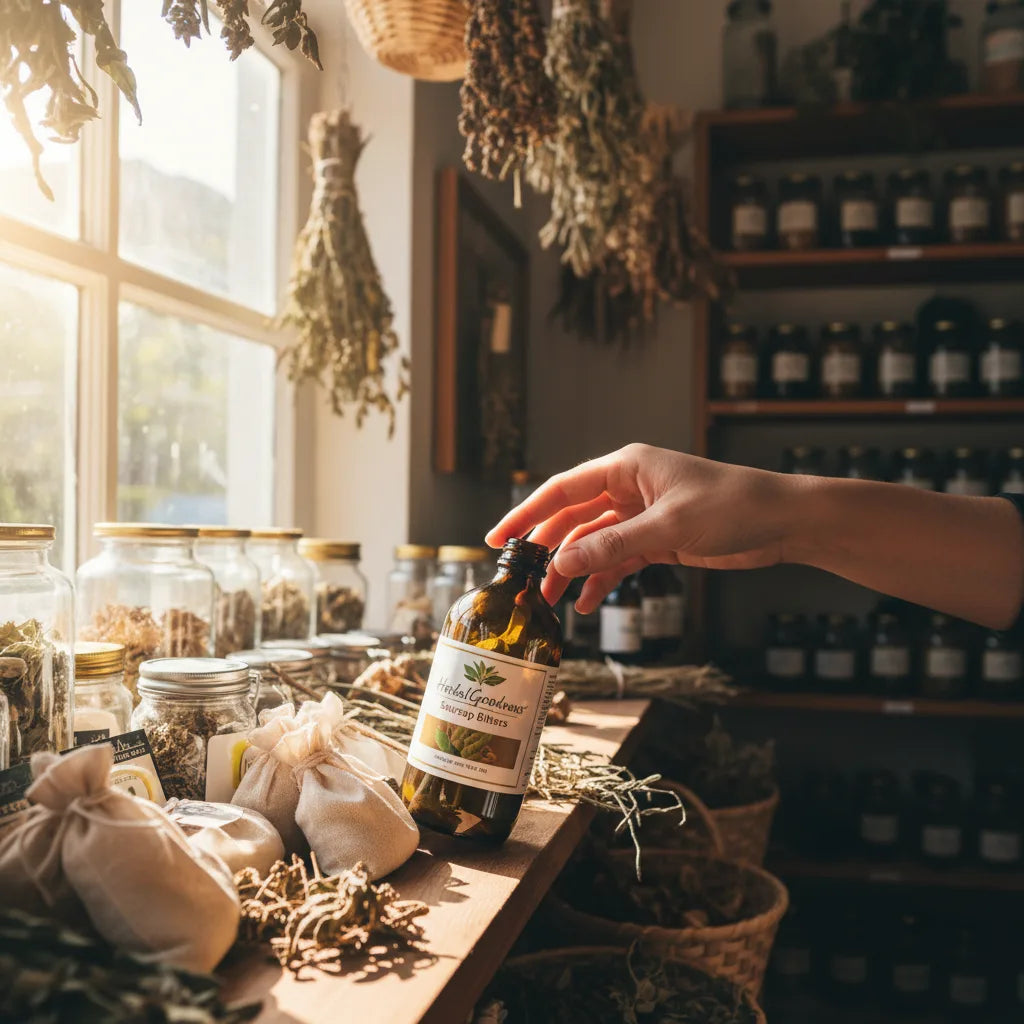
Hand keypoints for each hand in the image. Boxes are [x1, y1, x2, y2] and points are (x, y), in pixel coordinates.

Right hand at [487, 444, 802, 612]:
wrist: (784, 521)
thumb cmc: (734, 505)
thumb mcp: (668, 525)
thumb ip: (613, 545)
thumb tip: (563, 562)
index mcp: (626, 467)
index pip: (562, 489)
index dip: (527, 513)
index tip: (500, 538)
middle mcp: (629, 487)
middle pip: (573, 519)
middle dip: (548, 550)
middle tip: (523, 580)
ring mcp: (642, 515)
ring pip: (593, 544)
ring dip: (574, 570)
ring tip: (553, 602)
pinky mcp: (657, 539)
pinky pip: (618, 560)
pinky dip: (603, 580)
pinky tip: (589, 603)